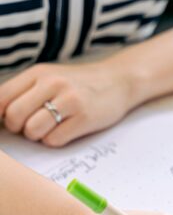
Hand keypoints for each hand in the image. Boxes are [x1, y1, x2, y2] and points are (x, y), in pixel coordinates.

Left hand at [0, 60, 132, 146]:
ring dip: (36, 136)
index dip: (0, 115)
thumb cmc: (79, 85)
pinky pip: (54, 140)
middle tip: (29, 127)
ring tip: (48, 129)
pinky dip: (55, 141)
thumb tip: (1, 115)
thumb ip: (25, 92)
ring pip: (33, 130)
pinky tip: (64, 131)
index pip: (1, 97)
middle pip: (14, 116)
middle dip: (18, 128)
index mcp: (38, 73)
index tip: (9, 121)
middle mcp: (52, 83)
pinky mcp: (84, 118)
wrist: (118, 82)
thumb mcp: (49, 78)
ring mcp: (69, 100)